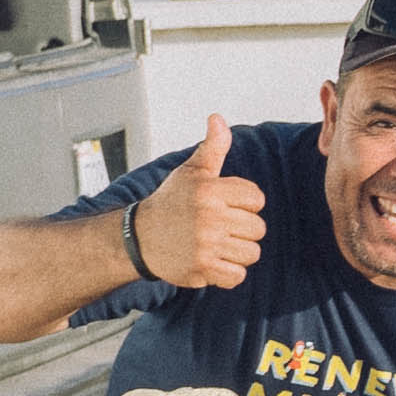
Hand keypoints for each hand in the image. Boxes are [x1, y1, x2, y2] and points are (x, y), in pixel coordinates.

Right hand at [143, 116, 265, 288]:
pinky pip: (238, 276)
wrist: (138, 237)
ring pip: (251, 253)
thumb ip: (212, 148)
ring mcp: (205, 244)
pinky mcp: (202, 269)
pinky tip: (211, 261)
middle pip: (258, 229)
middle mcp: (209, 216)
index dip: (244, 204)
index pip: (257, 199)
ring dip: (236, 252)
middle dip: (241, 229)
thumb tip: (218, 119)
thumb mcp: (190, 172)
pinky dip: (228, 273)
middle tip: (215, 227)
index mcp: (210, 190)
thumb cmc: (171, 202)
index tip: (222, 205)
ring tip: (213, 244)